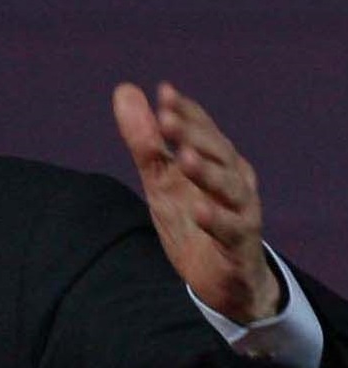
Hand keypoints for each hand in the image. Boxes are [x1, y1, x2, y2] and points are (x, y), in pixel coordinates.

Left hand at [113, 82, 279, 322]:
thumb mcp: (161, 180)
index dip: (185, 111)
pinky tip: (199, 209)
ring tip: (184, 157)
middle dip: (194, 134)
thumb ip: (145, 140)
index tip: (163, 92)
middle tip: (166, 118)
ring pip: (230, 187)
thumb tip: (124, 89)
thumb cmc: (193, 221)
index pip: (203, 130)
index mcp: (218, 162)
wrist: (223, 278)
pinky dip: (216, 219)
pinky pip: (231, 229)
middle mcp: (236, 180)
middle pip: (219, 152)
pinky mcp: (241, 244)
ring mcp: (242, 211)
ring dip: (207, 171)